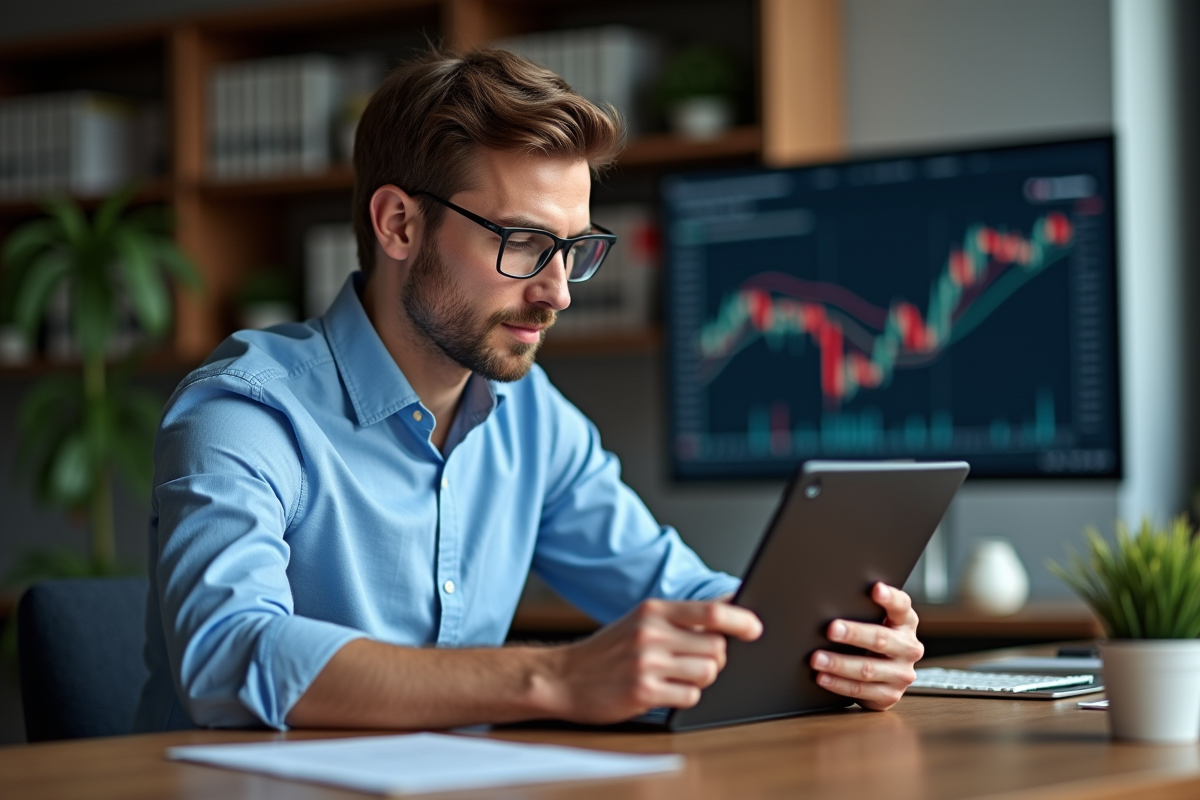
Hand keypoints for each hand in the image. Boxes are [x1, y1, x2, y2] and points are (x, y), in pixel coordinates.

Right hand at [545, 599, 762, 723]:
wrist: (563, 677)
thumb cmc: (607, 652)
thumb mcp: (639, 621)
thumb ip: (678, 618)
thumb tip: (727, 614)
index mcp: (652, 610)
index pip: (709, 611)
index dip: (740, 620)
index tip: (755, 628)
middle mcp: (651, 634)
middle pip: (716, 647)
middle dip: (715, 658)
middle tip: (695, 661)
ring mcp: (648, 664)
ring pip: (708, 672)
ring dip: (700, 679)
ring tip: (676, 676)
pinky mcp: (644, 692)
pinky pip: (690, 697)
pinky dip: (685, 697)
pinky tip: (664, 692)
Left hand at [810, 583, 922, 710]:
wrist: (887, 675)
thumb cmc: (874, 639)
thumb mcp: (876, 621)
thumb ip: (863, 610)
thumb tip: (828, 600)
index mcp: (906, 623)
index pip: (902, 606)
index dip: (890, 597)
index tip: (875, 588)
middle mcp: (908, 648)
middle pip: (881, 639)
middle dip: (854, 634)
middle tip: (831, 629)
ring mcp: (901, 674)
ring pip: (868, 669)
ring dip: (839, 664)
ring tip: (817, 658)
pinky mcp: (890, 695)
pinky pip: (861, 690)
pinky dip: (839, 684)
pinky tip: (822, 677)